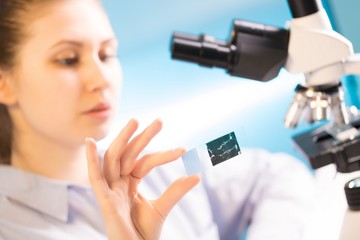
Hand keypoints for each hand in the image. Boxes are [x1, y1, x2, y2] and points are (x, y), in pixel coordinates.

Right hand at [85, 119, 199, 239]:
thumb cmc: (144, 233)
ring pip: (113, 159)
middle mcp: (118, 184)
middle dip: (142, 137)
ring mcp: (110, 191)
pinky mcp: (104, 201)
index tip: (183, 150)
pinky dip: (90, 160)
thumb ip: (176, 190)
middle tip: (160, 121)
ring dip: (122, 139)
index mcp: (129, 185)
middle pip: (128, 154)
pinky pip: (94, 178)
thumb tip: (196, 175)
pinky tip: (89, 142)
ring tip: (135, 121)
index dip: (163, 155)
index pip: (144, 162)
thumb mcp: (163, 207)